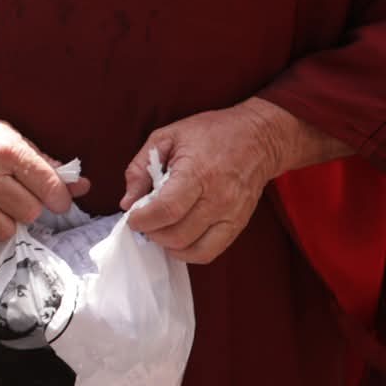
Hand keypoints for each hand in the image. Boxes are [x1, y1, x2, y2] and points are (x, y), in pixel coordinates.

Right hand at [0, 96, 86, 249]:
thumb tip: (82, 187)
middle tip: (15, 196)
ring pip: (6, 231)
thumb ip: (44, 164)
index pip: (50, 188)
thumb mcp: (9, 138)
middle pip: (30, 213)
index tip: (55, 200)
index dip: (59, 198)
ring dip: (5, 222)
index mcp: (6, 152)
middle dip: (28, 207)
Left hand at [121, 101, 288, 263]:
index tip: (132, 217)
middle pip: (177, 234)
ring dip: (168, 245)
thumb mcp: (166, 137)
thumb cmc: (210, 133)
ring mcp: (231, 214)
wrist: (258, 138)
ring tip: (159, 229)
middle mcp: (218, 198)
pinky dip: (188, 252)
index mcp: (197, 172)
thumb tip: (127, 202)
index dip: (143, 220)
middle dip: (151, 233)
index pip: (167, 209)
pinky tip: (177, 238)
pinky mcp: (238, 225)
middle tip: (144, 221)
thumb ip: (141, 168)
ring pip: (193, 249)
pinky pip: (210, 252)